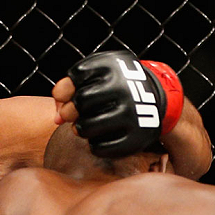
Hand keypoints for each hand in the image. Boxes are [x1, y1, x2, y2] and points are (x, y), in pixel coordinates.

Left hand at [58, 50, 183, 158]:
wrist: (158, 101)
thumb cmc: (117, 87)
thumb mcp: (100, 74)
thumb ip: (72, 87)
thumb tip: (56, 117)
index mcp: (114, 67)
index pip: (76, 76)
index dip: (67, 89)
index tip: (73, 94)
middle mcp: (124, 89)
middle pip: (80, 102)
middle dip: (70, 110)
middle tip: (74, 115)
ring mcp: (131, 115)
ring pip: (85, 128)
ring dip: (79, 129)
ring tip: (83, 126)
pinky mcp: (134, 139)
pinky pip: (99, 148)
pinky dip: (93, 145)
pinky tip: (99, 138)